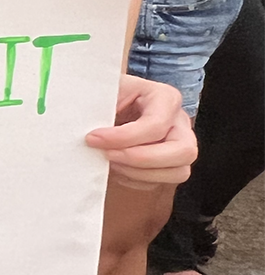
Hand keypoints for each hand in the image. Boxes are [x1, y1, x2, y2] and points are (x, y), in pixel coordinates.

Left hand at [85, 74, 196, 190]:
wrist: (101, 103)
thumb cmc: (104, 94)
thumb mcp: (102, 91)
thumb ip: (99, 106)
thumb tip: (91, 134)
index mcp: (165, 97)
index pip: (156, 125)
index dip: (123, 137)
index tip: (93, 138)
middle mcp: (179, 123)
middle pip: (183, 152)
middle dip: (140, 159)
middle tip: (107, 154)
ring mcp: (178, 145)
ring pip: (178, 172)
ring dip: (138, 172)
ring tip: (109, 161)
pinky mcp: (167, 165)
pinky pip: (160, 183)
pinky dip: (134, 180)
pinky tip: (114, 167)